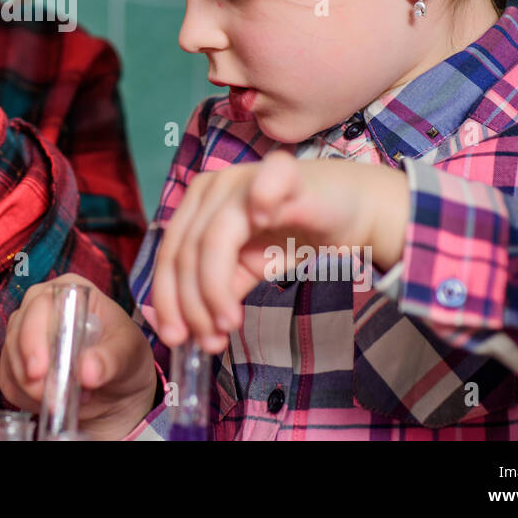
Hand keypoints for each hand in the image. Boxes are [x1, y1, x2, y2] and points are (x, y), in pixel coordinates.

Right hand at [0, 275, 158, 440]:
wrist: (118, 387)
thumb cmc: (125, 355)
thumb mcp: (129, 353)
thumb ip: (110, 360)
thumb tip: (87, 370)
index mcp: (69, 291)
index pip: (40, 304)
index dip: (34, 336)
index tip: (39, 370)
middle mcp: (40, 305)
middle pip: (18, 332)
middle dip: (31, 370)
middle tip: (54, 398)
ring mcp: (24, 332)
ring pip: (10, 359)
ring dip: (35, 388)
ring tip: (72, 397)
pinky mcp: (16, 361)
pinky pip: (9, 381)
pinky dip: (28, 398)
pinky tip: (55, 400)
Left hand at [152, 150, 409, 352]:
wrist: (351, 209)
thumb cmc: (295, 232)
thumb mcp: (249, 265)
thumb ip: (221, 286)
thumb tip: (191, 329)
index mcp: (196, 204)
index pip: (169, 255)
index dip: (167, 301)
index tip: (175, 340)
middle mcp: (213, 187)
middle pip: (186, 253)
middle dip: (192, 306)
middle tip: (208, 342)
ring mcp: (244, 178)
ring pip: (212, 240)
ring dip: (215, 289)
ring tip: (229, 324)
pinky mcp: (282, 175)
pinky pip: (263, 190)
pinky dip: (258, 209)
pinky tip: (260, 247)